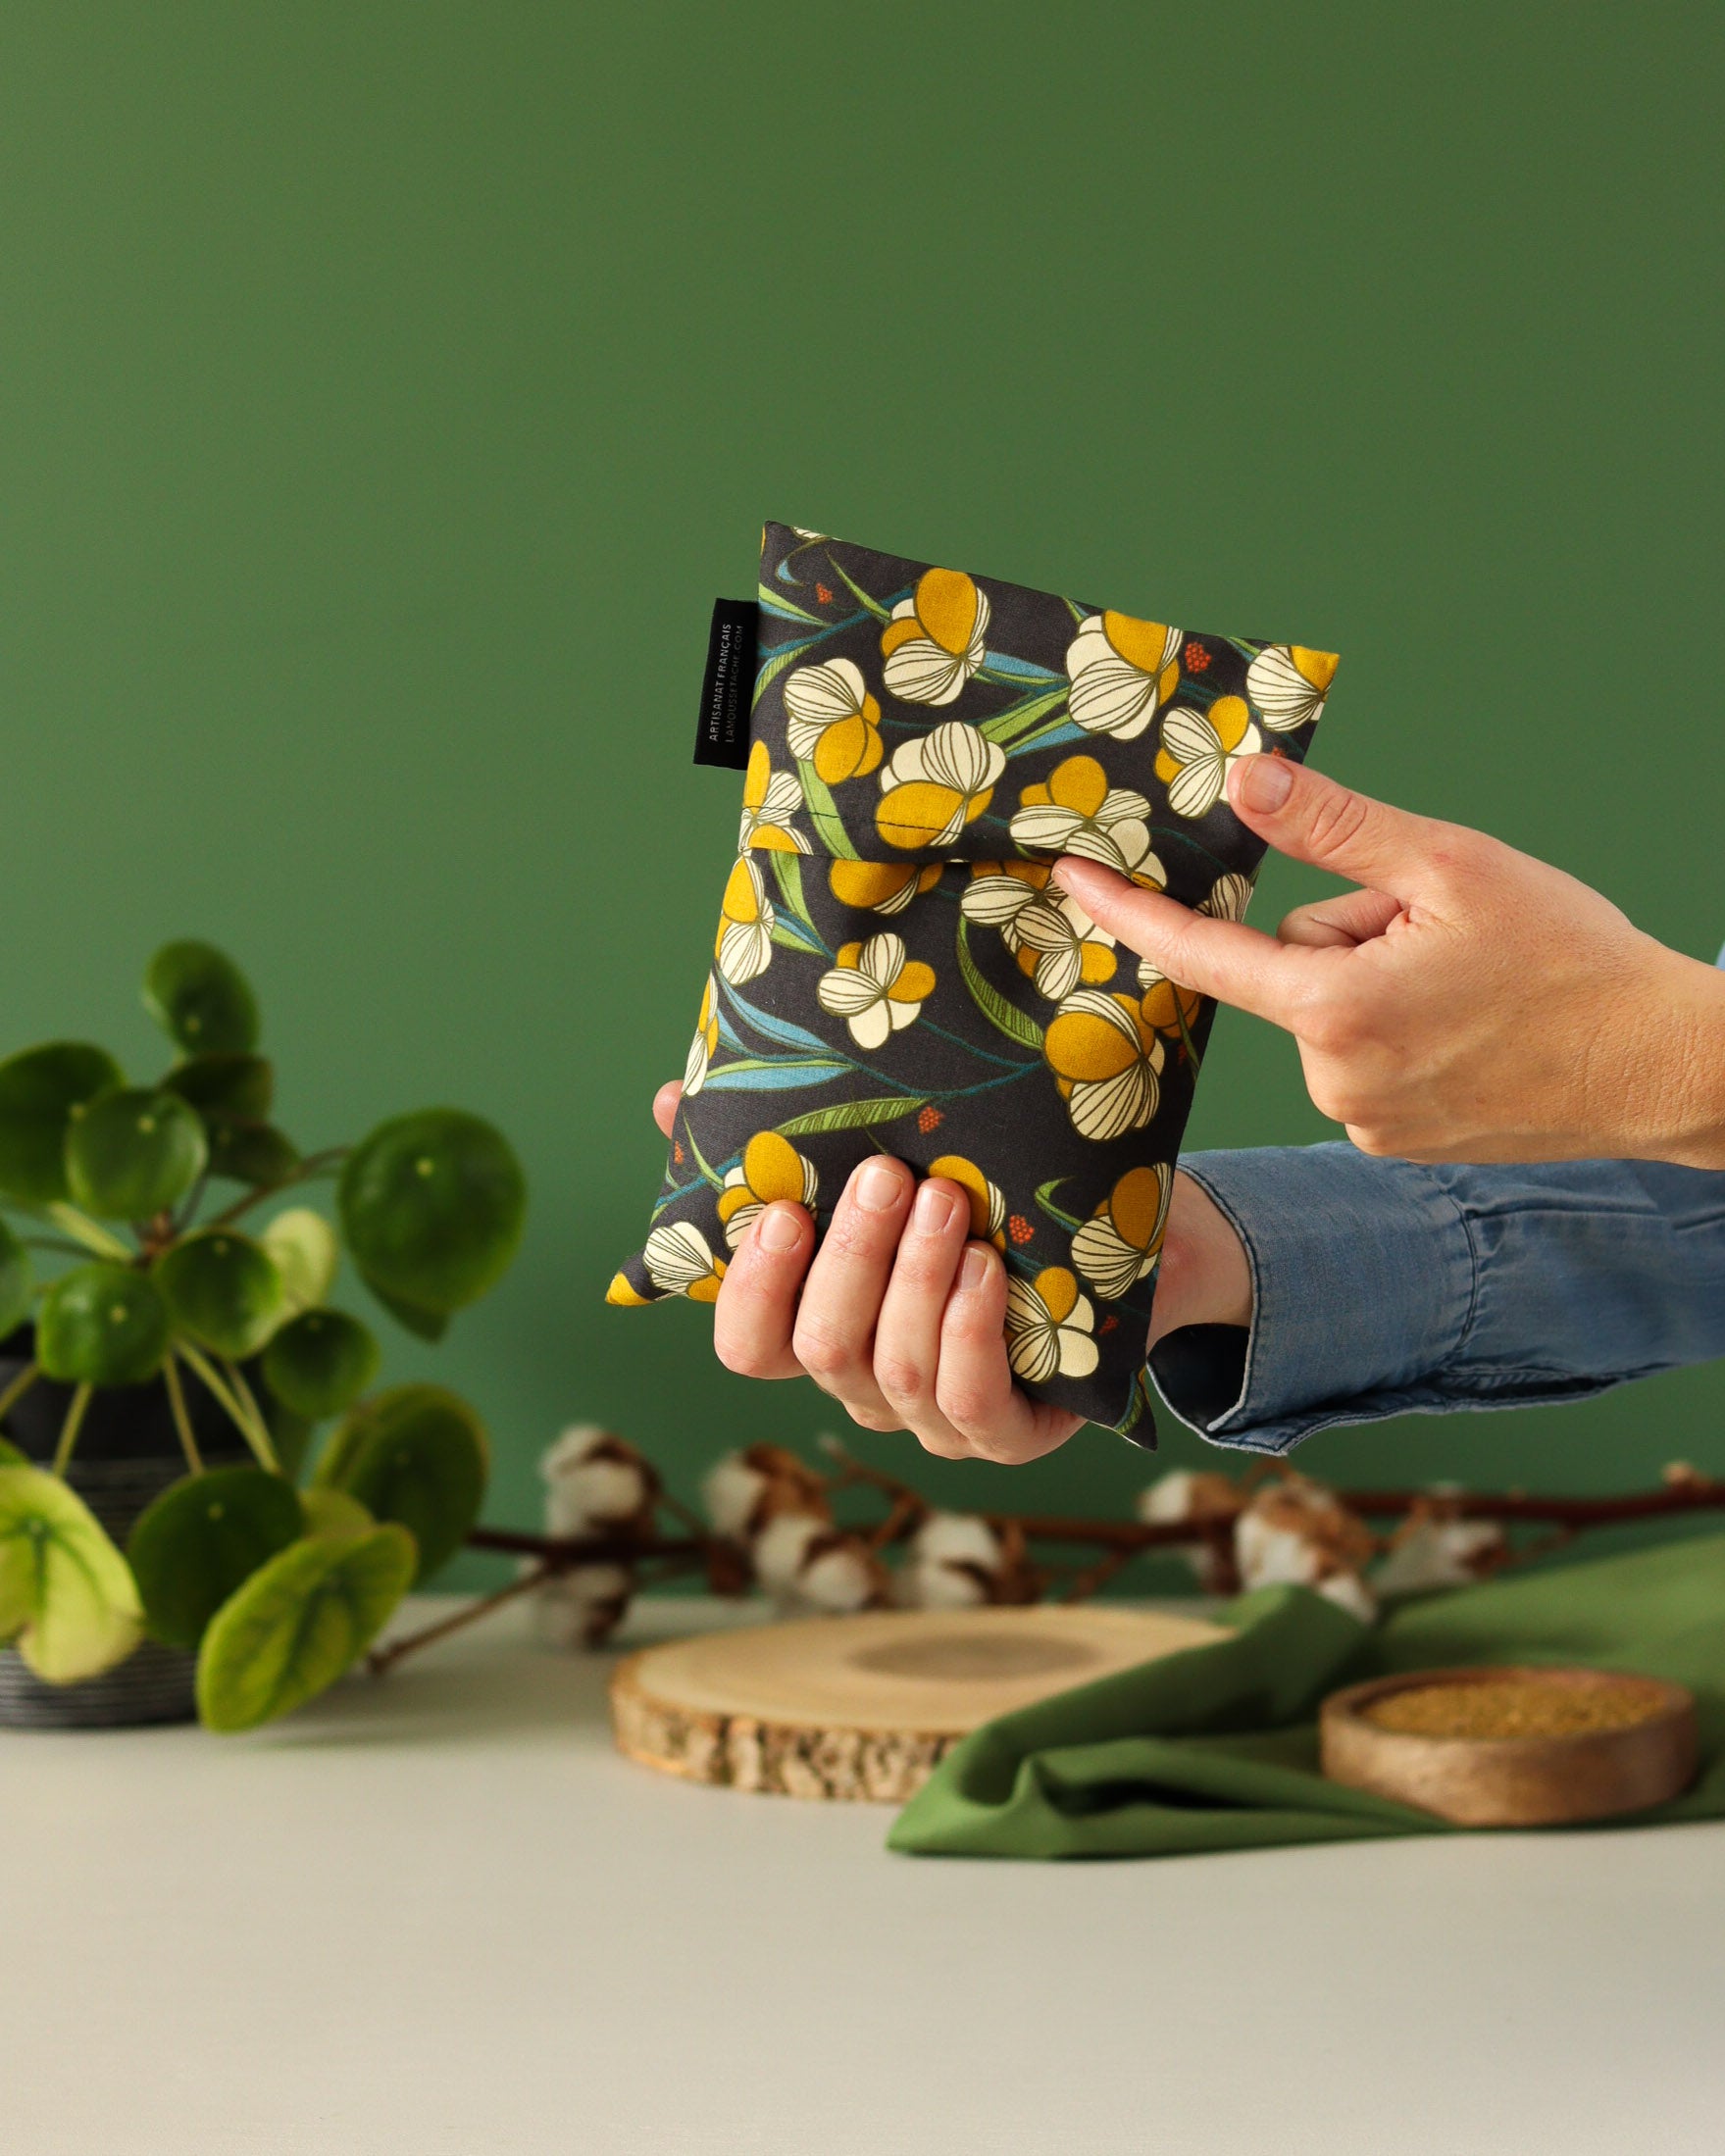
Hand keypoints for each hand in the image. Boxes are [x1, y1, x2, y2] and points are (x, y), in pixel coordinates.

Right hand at [648, 1083, 1252, 1458]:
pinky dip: (970, 1332)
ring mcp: (934, 1419)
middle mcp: (866, 1384)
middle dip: (852, 1260)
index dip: (752, 1288)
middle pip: (823, 1350)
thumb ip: (776, 1141)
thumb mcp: (881, 1160)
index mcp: (818, 1329)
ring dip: (916, 1280)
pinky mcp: (1008, 1434)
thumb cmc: (977, 1200)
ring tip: (948, 1201)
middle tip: (887, 1176)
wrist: (1113, 1245)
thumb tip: (673, 1098)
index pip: (749, 1346)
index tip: (783, 1211)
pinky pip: (969, 1402)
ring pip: (897, 1369)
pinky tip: (988, 1270)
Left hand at [1053, 755, 1724, 1166]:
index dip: (1133, 912)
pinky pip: (1360, 1059)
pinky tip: (1471, 1031)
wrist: (1666, 1066)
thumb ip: (1334, 826)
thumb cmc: (1572, 963)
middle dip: (1351, 936)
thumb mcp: (1451, 866)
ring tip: (1472, 987)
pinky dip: (1401, 1031)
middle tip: (1445, 937)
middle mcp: (1334, 1081)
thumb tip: (1244, 779)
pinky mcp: (1392, 1142)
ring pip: (1329, 1013)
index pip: (1204, 951)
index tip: (1075, 882)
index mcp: (1337, 1010)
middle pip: (1294, 968)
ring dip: (1380, 984)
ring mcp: (1362, 1122)